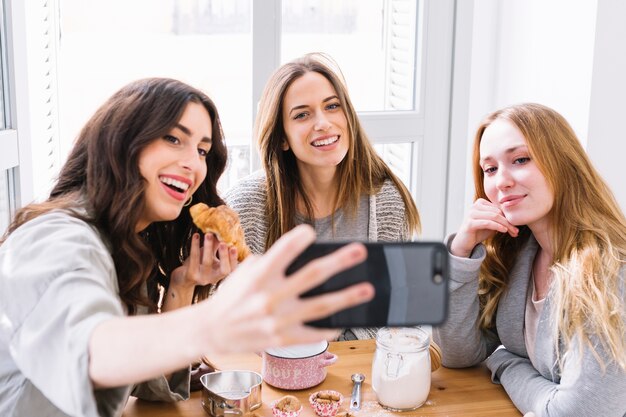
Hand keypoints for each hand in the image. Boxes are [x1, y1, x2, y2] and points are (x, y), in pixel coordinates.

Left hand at [170, 233, 237, 290]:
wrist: (182, 278)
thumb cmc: (198, 264)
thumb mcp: (209, 255)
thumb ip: (216, 245)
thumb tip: (222, 231)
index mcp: (220, 273)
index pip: (232, 268)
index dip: (234, 258)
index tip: (234, 247)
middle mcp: (213, 278)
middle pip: (224, 270)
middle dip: (224, 256)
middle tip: (223, 243)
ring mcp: (202, 278)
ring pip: (207, 262)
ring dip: (208, 247)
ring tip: (208, 235)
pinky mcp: (191, 275)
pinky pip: (194, 258)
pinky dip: (195, 245)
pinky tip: (196, 236)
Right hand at [197, 225, 374, 353]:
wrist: (211, 330)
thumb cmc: (232, 296)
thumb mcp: (245, 272)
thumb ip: (272, 263)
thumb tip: (307, 258)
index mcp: (259, 275)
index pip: (283, 250)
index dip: (299, 239)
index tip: (312, 231)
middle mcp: (269, 296)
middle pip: (311, 275)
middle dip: (338, 262)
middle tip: (360, 252)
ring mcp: (277, 319)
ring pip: (320, 306)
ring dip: (347, 297)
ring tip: (367, 289)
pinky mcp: (281, 338)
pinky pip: (312, 334)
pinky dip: (330, 328)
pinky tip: (345, 320)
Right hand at [450, 198, 517, 256]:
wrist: (465, 242)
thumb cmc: (479, 231)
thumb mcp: (491, 223)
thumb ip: (500, 219)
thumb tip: (515, 218)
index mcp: (480, 203)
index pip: (499, 208)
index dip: (509, 218)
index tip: (516, 228)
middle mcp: (474, 206)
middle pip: (497, 212)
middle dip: (509, 222)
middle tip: (516, 231)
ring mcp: (471, 214)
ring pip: (494, 216)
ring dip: (506, 225)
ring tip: (513, 232)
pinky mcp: (470, 223)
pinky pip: (487, 223)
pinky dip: (497, 226)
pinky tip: (504, 230)